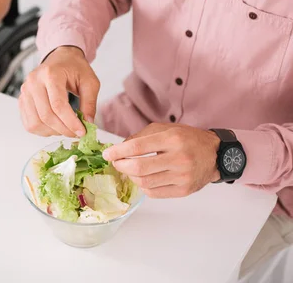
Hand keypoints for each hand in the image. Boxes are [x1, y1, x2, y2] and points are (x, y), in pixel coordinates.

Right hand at [19, 46, 99, 137]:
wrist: (60, 58)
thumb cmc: (74, 68)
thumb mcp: (90, 82)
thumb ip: (89, 103)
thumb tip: (88, 124)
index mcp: (51, 74)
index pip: (58, 105)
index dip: (70, 122)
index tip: (82, 131)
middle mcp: (34, 81)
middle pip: (46, 115)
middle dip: (63, 129)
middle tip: (76, 133)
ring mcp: (25, 91)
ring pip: (35, 122)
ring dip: (52, 132)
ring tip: (65, 128)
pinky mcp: (22, 99)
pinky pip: (29, 123)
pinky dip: (42, 130)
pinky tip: (54, 127)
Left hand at [103, 123, 220, 197]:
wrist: (215, 154)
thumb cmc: (187, 139)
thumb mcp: (164, 129)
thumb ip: (140, 137)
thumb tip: (118, 149)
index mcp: (172, 139)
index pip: (137, 147)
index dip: (118, 152)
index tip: (108, 154)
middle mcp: (179, 158)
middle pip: (139, 168)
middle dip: (121, 166)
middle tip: (116, 162)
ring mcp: (182, 177)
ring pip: (144, 183)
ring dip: (131, 177)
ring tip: (129, 169)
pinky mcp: (184, 190)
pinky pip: (154, 193)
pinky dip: (143, 186)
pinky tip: (143, 178)